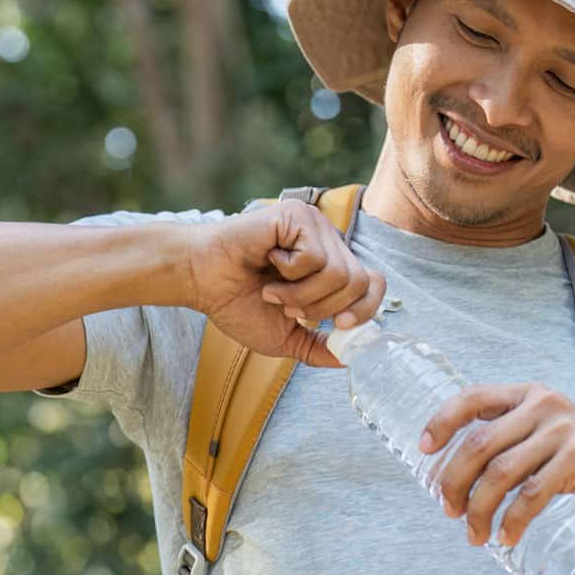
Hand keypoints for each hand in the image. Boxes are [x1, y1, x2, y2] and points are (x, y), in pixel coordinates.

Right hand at [183, 200, 388, 368]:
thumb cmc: (236, 303)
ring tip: (272, 289)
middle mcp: (328, 240)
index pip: (374, 283)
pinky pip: (315, 257)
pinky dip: (288, 274)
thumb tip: (351, 358)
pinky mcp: (297, 216)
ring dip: (300, 295)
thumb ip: (318, 347)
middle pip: (360, 283)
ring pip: (339, 274)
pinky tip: (267, 262)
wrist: (201, 280)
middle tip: (287, 307)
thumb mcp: (285, 338)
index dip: (364, 309)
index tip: (336, 326)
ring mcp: (314, 225)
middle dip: (322, 308)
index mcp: (330, 264)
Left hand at [417, 384, 574, 547]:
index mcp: (529, 394)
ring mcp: (564, 429)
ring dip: (479, 509)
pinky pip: (531, 494)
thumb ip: (510, 443)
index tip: (422, 450)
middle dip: (454, 481)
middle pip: (478, 442)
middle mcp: (544, 403)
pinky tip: (506, 538)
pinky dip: (513, 520)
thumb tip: (450, 475)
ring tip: (474, 535)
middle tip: (448, 511)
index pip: (473, 397)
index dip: (442, 421)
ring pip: (500, 472)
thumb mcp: (544, 442)